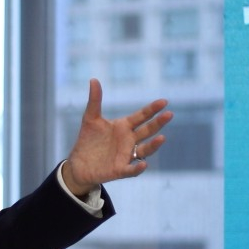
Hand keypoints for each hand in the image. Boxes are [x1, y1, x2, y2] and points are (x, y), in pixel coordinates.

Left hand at [61, 79, 171, 197]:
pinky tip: (143, 164)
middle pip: (147, 131)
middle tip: (169, 114)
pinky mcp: (120, 170)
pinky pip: (132, 170)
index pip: (141, 116)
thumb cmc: (88, 140)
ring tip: (161, 138)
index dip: (152, 109)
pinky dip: (138, 168)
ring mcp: (127, 155)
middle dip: (158, 123)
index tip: (164, 102)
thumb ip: (94, 101)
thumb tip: (94, 79)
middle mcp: (129, 140)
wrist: (78, 163)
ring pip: (145, 150)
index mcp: (124, 127)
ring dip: (153, 145)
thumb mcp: (90, 118)